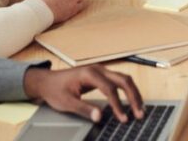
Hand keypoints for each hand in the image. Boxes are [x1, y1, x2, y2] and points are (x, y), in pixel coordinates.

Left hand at [24, 65, 143, 123]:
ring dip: (133, 94)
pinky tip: (131, 102)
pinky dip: (127, 92)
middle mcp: (98, 69)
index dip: (118, 105)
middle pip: (123, 80)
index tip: (123, 118)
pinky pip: (119, 82)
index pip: (110, 89)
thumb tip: (99, 117)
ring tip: (139, 109)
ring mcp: (101, 71)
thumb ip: (84, 109)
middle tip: (139, 113)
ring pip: (124, 79)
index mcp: (89, 74)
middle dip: (133, 97)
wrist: (47, 81)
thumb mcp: (66, 102)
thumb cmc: (55, 90)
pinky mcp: (101, 75)